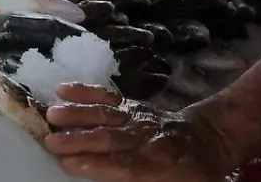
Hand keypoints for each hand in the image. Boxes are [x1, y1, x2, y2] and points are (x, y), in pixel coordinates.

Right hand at [43, 84, 235, 181]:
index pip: (125, 164)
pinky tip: (61, 88)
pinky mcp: (132, 105)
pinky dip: (84, 91)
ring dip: (77, 113)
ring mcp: (138, 118)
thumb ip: (148, 181)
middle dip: (79, 139)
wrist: (210, 139)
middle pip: (110, 137)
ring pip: (105, 114)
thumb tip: (115, 180)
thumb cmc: (192, 173)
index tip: (69, 164)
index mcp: (161, 163)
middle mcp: (147, 138)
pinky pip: (107, 97)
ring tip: (50, 114)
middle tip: (50, 141)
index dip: (97, 164)